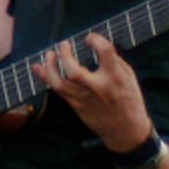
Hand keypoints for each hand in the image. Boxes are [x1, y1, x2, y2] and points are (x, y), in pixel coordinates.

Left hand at [31, 33, 153, 153]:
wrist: (125, 130)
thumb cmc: (129, 101)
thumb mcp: (128, 78)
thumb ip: (114, 62)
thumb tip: (97, 47)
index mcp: (115, 77)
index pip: (105, 52)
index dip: (95, 40)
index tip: (90, 38)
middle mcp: (97, 88)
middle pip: (74, 71)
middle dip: (65, 55)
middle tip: (63, 44)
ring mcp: (84, 98)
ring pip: (60, 83)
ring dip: (50, 67)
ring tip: (49, 54)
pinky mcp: (76, 106)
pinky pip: (57, 91)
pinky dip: (46, 78)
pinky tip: (39, 68)